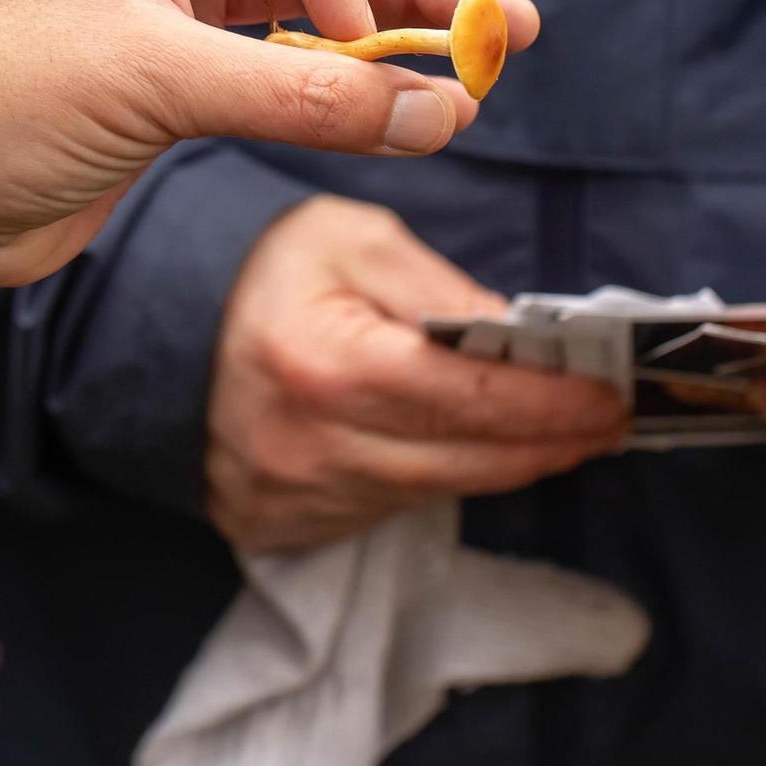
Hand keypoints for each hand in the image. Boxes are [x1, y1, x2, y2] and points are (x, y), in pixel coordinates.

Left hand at [0, 0, 537, 348]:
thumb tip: (439, 112)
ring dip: (400, 23)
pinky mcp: (194, 73)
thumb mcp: (155, 85)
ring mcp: (188, 1)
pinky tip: (413, 98)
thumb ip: (304, 99)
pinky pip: (299, 60)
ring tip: (489, 53)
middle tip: (486, 21)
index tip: (356, 26)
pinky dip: (355, 78)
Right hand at [206, 195, 627, 550]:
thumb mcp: (353, 240)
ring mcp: (292, 498)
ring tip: (554, 430)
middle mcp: (308, 447)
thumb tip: (526, 343)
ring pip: (433, 492)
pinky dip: (436, 477)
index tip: (611, 396)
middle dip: (550, 441)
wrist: (154, 321)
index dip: (554, 404)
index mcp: (325, 365)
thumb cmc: (264, 268)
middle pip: (466, 462)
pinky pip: (386, 510)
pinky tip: (468, 448)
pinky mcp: (281, 525)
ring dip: (502, 464)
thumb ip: (441, 291)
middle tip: (607, 419)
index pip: (472, 401)